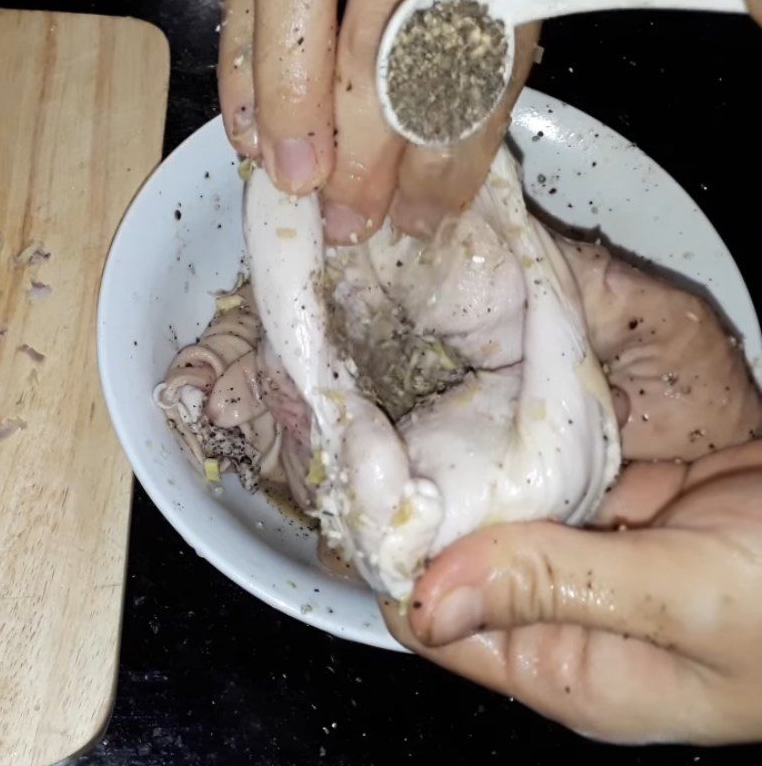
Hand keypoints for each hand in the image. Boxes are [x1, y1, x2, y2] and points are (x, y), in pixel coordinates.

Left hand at [218, 0, 544, 242]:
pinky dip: (484, 127)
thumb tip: (261, 140)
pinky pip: (517, 59)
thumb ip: (262, 30)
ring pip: (470, 63)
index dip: (293, 99)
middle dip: (368, 158)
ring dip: (441, 163)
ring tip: (418, 224)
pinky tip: (461, 174)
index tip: (294, 181)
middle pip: (393, 47)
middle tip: (353, 226)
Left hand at [382, 240, 761, 744]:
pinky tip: (506, 391)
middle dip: (428, 495)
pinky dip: (528, 431)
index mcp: (565, 665)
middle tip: (387, 426)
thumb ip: (558, 590)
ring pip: (500, 498)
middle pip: (460, 551)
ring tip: (432, 394)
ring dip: (474, 454)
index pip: (436, 620)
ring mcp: (584, 544)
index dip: (396, 560)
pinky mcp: (612, 497)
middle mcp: (561, 607)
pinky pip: (548, 463)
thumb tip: (430, 595)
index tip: (370, 493)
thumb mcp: (686, 605)